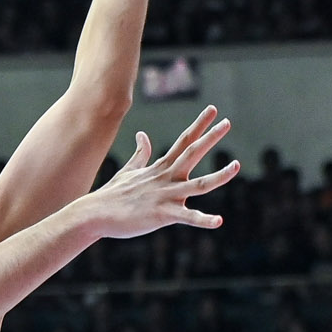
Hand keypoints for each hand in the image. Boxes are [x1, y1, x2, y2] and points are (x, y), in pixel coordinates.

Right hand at [79, 105, 238, 239]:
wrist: (95, 213)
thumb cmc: (112, 194)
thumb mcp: (129, 170)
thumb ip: (141, 153)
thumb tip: (142, 134)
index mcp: (161, 168)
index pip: (184, 141)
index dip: (199, 125)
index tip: (213, 110)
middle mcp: (166, 178)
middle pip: (193, 153)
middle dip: (211, 138)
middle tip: (228, 122)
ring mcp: (165, 195)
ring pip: (198, 185)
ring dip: (219, 176)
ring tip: (236, 166)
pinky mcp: (162, 215)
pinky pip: (187, 217)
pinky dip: (203, 220)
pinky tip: (218, 221)